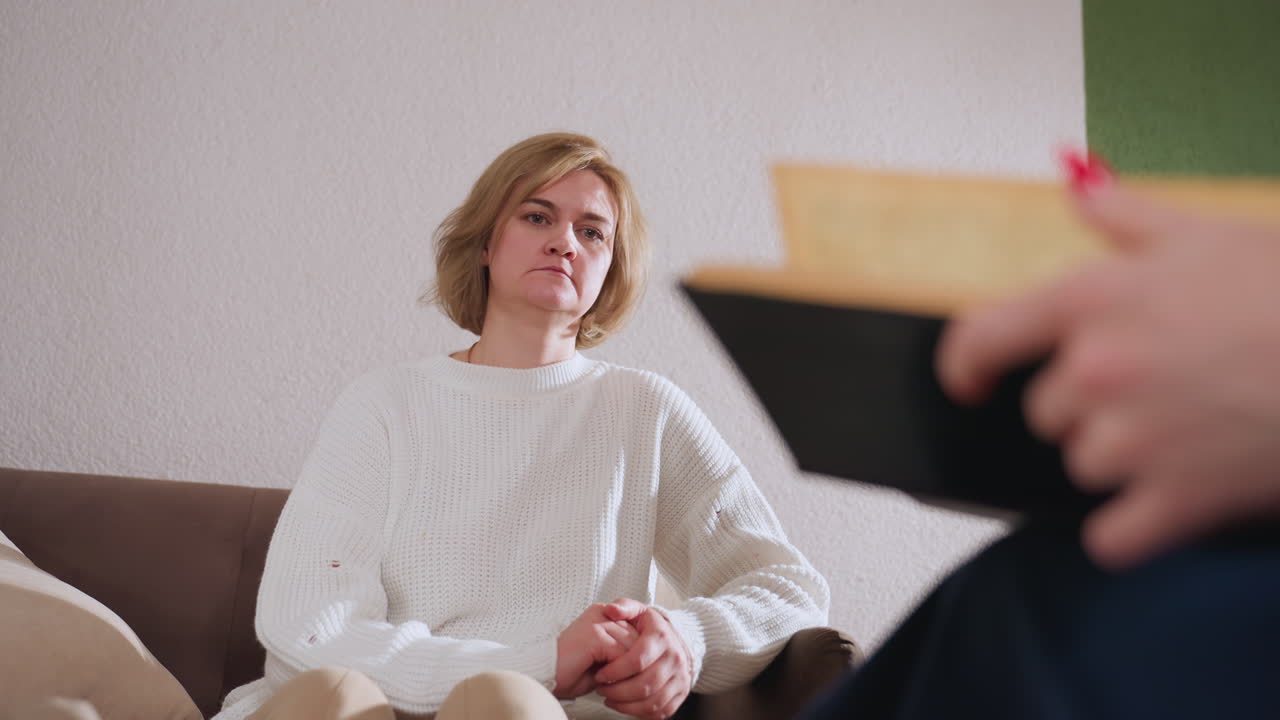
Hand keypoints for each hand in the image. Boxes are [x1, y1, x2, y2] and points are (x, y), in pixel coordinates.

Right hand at [554, 604, 639, 698]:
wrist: (546, 675)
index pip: (636, 630)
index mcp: (603, 614)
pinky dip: (619, 672)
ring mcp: (598, 621)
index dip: (638, 654)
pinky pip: (622, 655)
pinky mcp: (595, 634)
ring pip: (632, 647)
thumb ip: (623, 651)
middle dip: (636, 663)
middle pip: (637, 637)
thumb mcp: (604, 657)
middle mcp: (602, 613)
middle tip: (626, 682)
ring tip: (616, 684)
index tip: (633, 671)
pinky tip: (604, 681)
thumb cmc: (572, 670)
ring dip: (629, 670)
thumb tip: (648, 659)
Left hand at [593, 598, 692, 719]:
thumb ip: (623, 607)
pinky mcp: (681, 694)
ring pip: (652, 702)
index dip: (615, 671)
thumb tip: (611, 610)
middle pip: (645, 685)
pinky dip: (640, 713)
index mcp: (661, 637)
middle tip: (601, 690)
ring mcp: (681, 678)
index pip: (637, 660)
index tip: (600, 674)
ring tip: (609, 699)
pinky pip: (661, 712)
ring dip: (626, 705)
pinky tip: (625, 706)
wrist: (679, 641)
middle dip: (618, 691)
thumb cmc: (651, 628)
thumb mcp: (638, 611)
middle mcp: (675, 658)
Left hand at [937, 160, 1279, 569]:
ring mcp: (1133, 442)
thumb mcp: (1206, 233)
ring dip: (1120, 461)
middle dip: (1089, 404)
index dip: (965, 366)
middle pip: (1046, 412)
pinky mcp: (1177, 502)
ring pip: (1083, 467)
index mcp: (1091, 302)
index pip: (981, 338)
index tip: (970, 381)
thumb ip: (1126, 216)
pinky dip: (1132, 529)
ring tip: (1188, 430)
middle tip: (1161, 388)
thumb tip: (1079, 193)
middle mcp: (1096, 372)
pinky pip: (1113, 537)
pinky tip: (1168, 503)